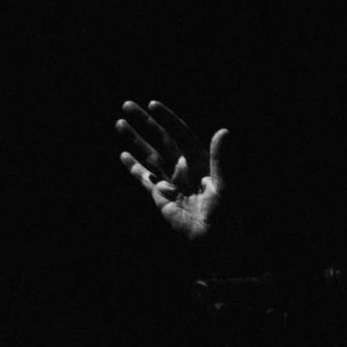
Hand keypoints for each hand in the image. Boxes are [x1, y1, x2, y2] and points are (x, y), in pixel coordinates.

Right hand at [116, 100, 227, 242]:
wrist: (216, 241)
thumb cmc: (227, 214)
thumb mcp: (225, 185)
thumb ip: (222, 158)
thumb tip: (224, 131)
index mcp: (200, 162)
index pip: (181, 135)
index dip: (167, 120)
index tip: (152, 104)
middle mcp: (185, 169)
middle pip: (162, 140)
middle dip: (145, 124)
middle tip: (127, 105)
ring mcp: (172, 182)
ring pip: (150, 156)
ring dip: (135, 140)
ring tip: (120, 123)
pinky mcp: (162, 197)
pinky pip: (145, 179)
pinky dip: (134, 168)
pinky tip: (124, 155)